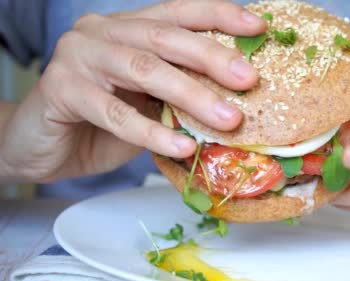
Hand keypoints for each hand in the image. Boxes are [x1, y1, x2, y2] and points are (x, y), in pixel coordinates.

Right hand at [0, 0, 265, 182]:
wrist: (41, 145)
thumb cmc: (102, 123)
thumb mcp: (149, 103)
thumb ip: (180, 93)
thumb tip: (240, 103)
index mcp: (129, 27)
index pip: (179, 12)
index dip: (220, 15)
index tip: (258, 26)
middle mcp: (103, 31)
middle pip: (165, 37)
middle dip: (213, 57)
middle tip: (249, 79)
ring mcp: (78, 56)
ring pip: (143, 70)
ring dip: (191, 95)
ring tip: (228, 120)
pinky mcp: (61, 90)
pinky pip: (115, 113)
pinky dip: (153, 132)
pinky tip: (183, 147)